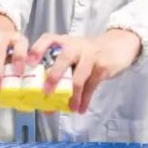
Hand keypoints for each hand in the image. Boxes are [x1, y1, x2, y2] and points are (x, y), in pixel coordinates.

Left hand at [26, 29, 141, 113]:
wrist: (118, 45)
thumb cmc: (89, 54)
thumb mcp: (74, 54)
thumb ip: (60, 70)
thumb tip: (44, 100)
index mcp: (65, 41)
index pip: (48, 39)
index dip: (37, 49)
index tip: (29, 63)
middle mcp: (76, 46)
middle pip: (64, 57)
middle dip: (54, 75)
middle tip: (46, 91)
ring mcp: (90, 55)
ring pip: (79, 76)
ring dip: (73, 94)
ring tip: (69, 107)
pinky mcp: (102, 66)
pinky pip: (92, 85)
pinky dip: (85, 99)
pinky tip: (81, 108)